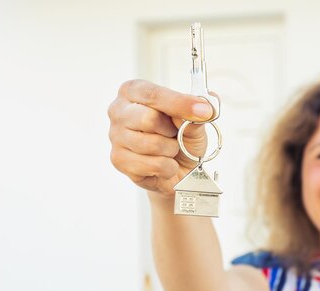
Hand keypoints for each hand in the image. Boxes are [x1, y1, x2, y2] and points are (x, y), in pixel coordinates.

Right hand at [107, 79, 214, 196]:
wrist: (179, 170)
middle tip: (175, 135)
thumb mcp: (194, 121)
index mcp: (133, 91)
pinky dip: (166, 167)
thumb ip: (195, 113)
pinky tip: (163, 164)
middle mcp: (118, 111)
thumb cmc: (182, 139)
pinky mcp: (118, 160)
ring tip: (169, 150)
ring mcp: (115, 137)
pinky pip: (152, 165)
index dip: (180, 103)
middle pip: (149, 119)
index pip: (154, 94)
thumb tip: (203, 108)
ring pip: (153, 144)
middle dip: (171, 131)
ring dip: (171, 151)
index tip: (204, 111)